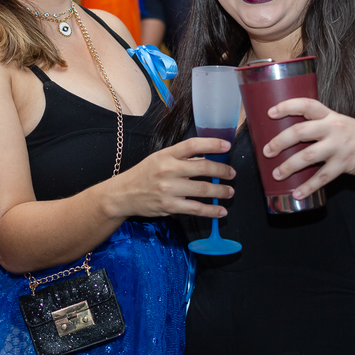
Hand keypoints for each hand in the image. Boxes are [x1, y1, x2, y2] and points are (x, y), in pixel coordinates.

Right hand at [109, 138, 235, 218]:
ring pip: (202, 190)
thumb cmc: (144, 174)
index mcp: (166, 155)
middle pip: (202, 167)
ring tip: (229, 191)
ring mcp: (169, 189)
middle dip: (222, 171)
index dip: (212, 144)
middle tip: (232, 174)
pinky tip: (221, 210)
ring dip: (220, 191)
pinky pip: (196, 208)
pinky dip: (211, 210)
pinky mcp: (169, 206)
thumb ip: (181, 158)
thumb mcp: (159, 159)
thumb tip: (207, 158)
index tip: (227, 145)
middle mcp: (168, 170)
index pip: (193, 145)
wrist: (123, 194)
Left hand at [261, 97, 354, 199]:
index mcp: (331, 116)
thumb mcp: (340, 123)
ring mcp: (339, 147)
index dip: (287, 106)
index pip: (307, 105)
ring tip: (276, 174)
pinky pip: (322, 177)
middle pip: (301, 132)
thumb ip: (320, 125)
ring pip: (307, 156)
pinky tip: (297, 193)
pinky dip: (308, 187)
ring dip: (289, 166)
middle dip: (280, 142)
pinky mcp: (344, 164)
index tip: (270, 113)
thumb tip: (290, 134)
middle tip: (267, 151)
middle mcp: (334, 128)